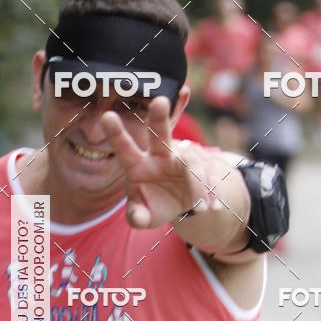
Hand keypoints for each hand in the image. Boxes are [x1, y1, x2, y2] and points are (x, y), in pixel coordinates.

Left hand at [101, 97, 218, 227]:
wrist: (182, 204)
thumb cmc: (156, 205)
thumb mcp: (145, 215)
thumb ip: (137, 216)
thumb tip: (137, 218)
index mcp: (138, 164)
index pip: (125, 149)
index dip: (116, 134)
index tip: (106, 116)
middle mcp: (160, 154)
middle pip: (159, 133)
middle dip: (159, 118)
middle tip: (160, 101)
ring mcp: (183, 156)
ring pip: (192, 162)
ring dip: (199, 184)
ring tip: (201, 208)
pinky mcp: (204, 162)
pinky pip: (210, 173)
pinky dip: (213, 191)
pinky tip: (215, 206)